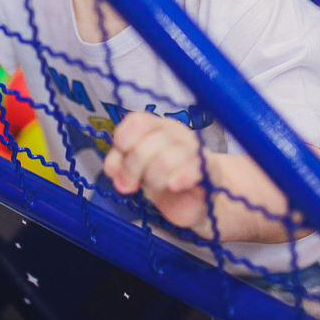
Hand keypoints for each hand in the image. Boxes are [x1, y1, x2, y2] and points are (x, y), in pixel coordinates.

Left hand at [103, 112, 217, 231]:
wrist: (198, 198)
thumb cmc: (164, 178)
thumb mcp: (136, 169)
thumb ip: (119, 164)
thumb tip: (112, 170)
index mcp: (157, 126)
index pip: (137, 121)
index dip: (123, 142)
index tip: (121, 159)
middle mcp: (176, 132)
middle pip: (144, 146)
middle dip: (132, 170)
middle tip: (134, 184)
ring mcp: (193, 149)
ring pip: (163, 160)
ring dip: (153, 180)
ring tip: (158, 186)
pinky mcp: (207, 169)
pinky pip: (192, 170)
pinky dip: (179, 179)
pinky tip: (174, 186)